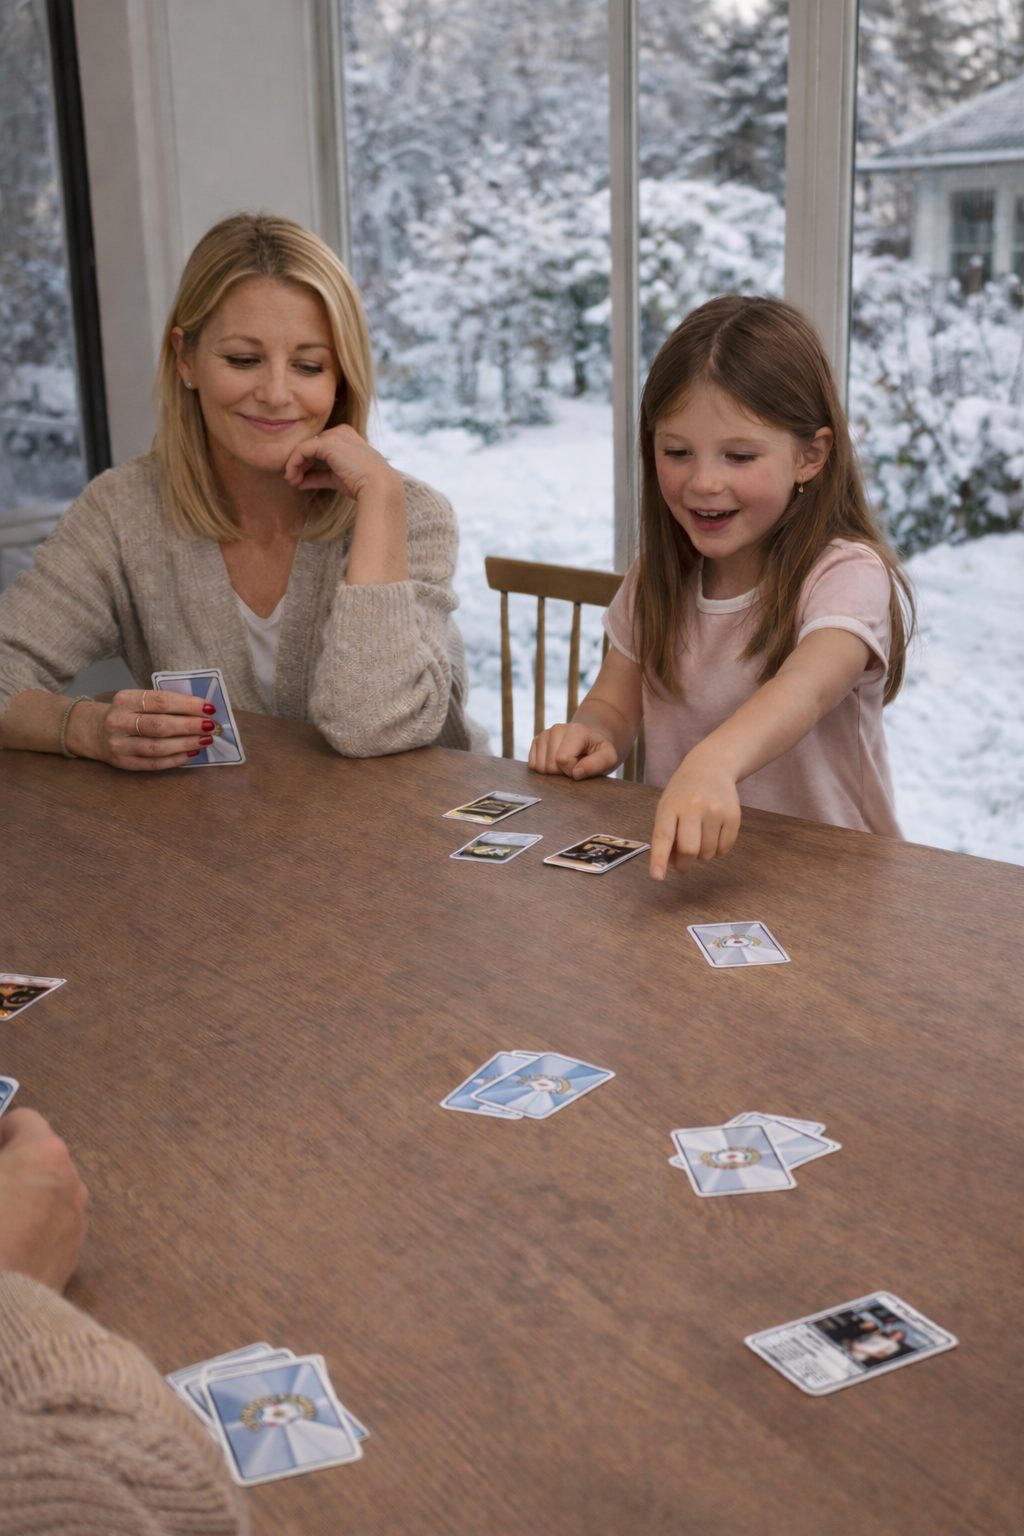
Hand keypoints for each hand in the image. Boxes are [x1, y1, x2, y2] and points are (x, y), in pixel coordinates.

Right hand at [0, 1108, 87, 1290]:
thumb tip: (2, 1171)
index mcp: (44, 1153)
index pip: (23, 1120)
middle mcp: (71, 1180)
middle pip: (38, 1158)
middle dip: (10, 1166)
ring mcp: (76, 1221)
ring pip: (47, 1195)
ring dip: (23, 1198)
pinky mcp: (71, 1258)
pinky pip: (50, 1229)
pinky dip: (30, 1229)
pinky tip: (6, 1249)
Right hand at [74, 687, 215, 771]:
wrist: (91, 731)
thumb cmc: (125, 713)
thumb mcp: (136, 700)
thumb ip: (162, 704)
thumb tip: (201, 711)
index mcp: (124, 699)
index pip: (161, 701)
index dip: (187, 705)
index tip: (209, 707)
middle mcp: (119, 721)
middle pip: (160, 725)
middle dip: (190, 726)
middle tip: (210, 726)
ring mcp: (119, 745)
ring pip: (158, 747)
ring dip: (186, 744)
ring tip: (205, 740)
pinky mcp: (123, 763)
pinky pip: (154, 763)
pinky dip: (176, 759)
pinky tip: (191, 753)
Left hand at [283, 424, 402, 504]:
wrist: (378, 487)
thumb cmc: (363, 485)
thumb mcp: (337, 479)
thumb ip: (319, 476)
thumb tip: (300, 482)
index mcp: (347, 437)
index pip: (320, 446)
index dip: (307, 462)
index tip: (300, 479)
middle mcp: (340, 432)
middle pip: (310, 445)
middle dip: (299, 463)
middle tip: (292, 481)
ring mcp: (334, 436)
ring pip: (304, 446)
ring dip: (294, 465)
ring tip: (291, 481)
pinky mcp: (326, 443)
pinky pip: (302, 450)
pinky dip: (293, 464)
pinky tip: (292, 478)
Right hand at [528, 722, 617, 778]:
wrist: (591, 740)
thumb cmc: (600, 751)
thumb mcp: (609, 758)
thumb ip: (596, 765)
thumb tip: (576, 773)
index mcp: (575, 731)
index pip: (563, 760)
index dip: (573, 771)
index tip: (582, 767)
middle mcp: (556, 729)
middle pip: (550, 765)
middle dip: (563, 772)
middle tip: (575, 765)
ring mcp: (544, 734)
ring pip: (539, 767)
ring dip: (553, 772)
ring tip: (567, 763)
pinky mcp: (536, 741)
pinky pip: (533, 765)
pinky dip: (544, 770)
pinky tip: (556, 763)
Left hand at [648, 752, 741, 878]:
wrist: (711, 767)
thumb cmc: (683, 793)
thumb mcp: (667, 807)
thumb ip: (667, 835)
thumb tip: (676, 864)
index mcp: (670, 806)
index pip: (663, 836)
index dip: (659, 859)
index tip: (657, 877)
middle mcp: (693, 807)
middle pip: (690, 850)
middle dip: (685, 863)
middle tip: (683, 863)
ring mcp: (716, 811)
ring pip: (708, 853)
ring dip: (702, 854)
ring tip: (700, 837)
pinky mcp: (733, 815)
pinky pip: (725, 848)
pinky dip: (718, 849)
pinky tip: (713, 833)